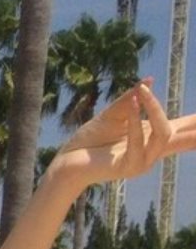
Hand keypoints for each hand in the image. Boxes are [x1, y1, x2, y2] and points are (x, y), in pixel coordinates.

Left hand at [49, 82, 195, 190]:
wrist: (66, 162)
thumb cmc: (88, 140)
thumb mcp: (112, 115)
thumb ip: (130, 100)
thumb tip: (148, 81)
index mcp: (151, 137)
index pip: (183, 126)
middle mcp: (152, 150)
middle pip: (186, 138)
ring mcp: (142, 161)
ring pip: (163, 134)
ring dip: (154, 110)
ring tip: (141, 93)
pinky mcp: (128, 167)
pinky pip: (138, 143)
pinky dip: (135, 122)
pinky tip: (132, 104)